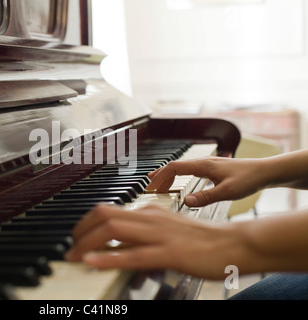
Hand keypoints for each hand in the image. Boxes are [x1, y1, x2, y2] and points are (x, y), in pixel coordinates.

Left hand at [66, 204, 238, 279]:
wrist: (233, 243)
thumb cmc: (201, 239)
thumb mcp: (167, 230)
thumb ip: (144, 234)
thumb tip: (121, 245)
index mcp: (149, 212)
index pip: (108, 210)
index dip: (86, 222)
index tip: (77, 235)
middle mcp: (150, 218)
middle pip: (104, 216)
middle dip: (80, 231)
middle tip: (69, 246)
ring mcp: (158, 234)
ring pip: (113, 231)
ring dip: (87, 243)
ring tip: (74, 255)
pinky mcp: (169, 252)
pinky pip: (133, 254)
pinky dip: (109, 258)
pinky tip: (93, 262)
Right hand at [146, 157, 265, 206]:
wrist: (265, 171)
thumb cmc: (248, 179)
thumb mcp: (227, 192)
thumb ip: (205, 197)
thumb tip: (185, 201)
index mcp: (203, 165)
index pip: (174, 167)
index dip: (160, 176)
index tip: (150, 186)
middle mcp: (203, 162)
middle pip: (174, 166)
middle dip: (160, 176)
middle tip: (149, 188)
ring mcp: (207, 164)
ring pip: (181, 168)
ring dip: (168, 176)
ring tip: (159, 187)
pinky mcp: (212, 168)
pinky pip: (188, 170)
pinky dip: (178, 176)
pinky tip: (178, 183)